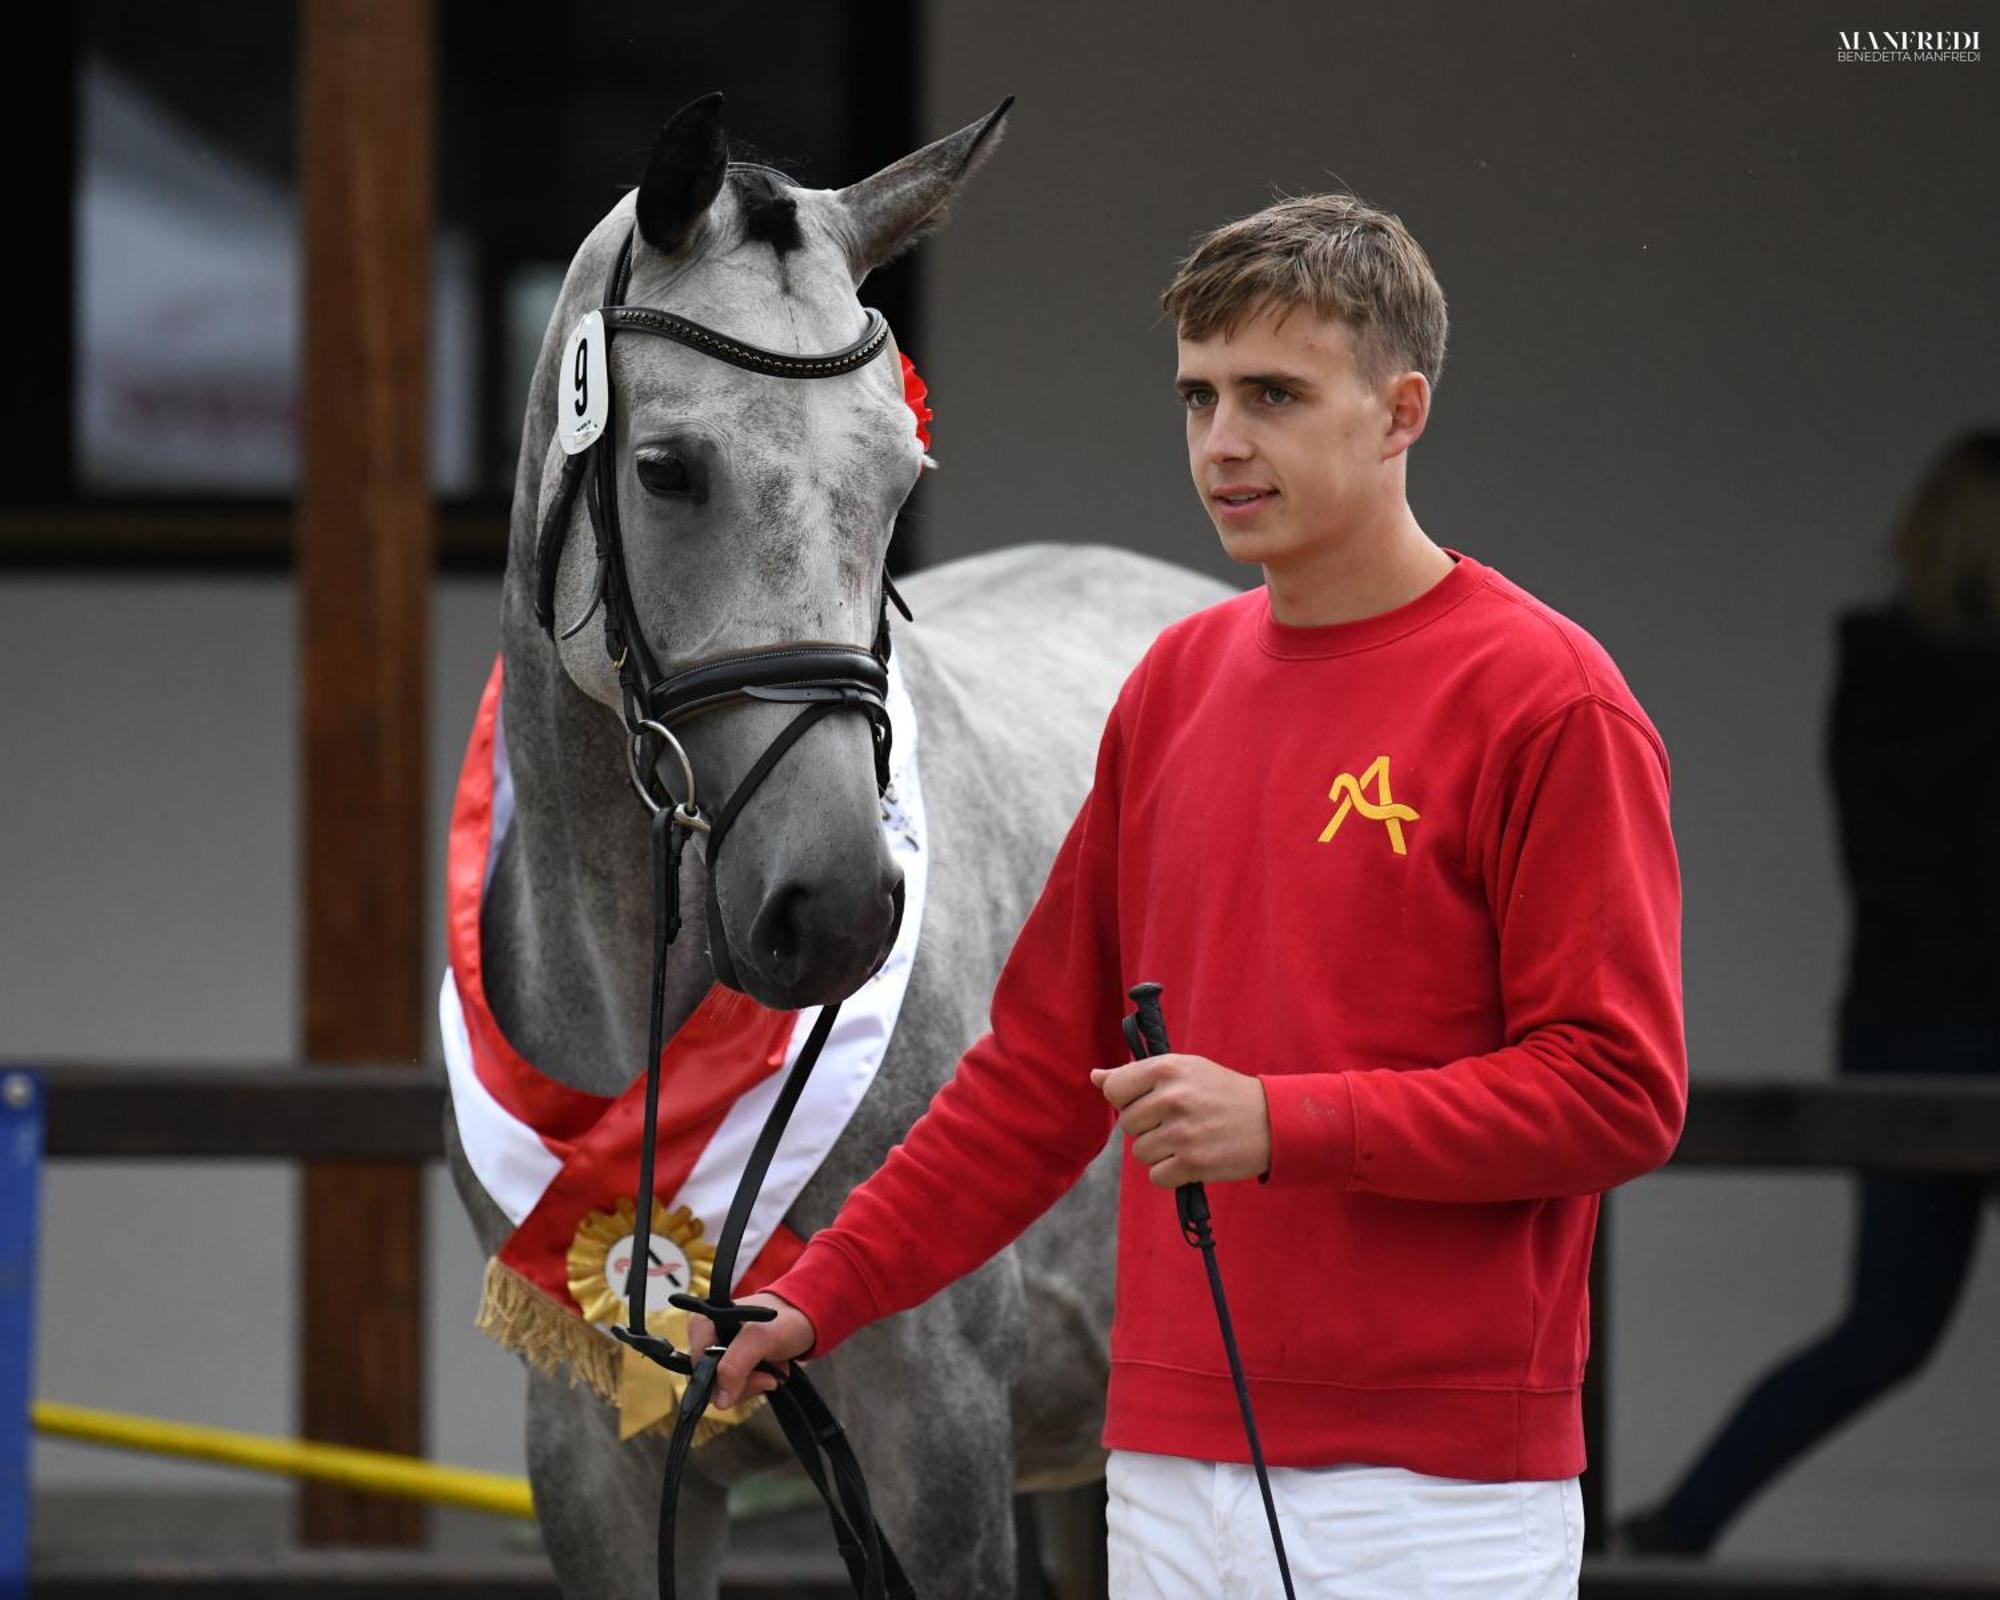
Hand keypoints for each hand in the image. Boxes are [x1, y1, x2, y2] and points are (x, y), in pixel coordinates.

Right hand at [686, 1292, 816, 1411]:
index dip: (719, 1379)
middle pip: (710, 1382)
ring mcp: (721, 1352)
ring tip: (772, 1367)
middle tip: (767, 1374)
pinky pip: (737, 1387)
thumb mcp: (759, 1340)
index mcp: (704, 1323)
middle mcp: (708, 1338)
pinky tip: (771, 1370)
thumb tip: (718, 1401)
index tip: (747, 1376)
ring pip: (724, 1389)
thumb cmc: (785, 1320)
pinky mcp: (735, 1363)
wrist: (809, 1318)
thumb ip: (735, 1366)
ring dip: (753, 1384)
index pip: (696, 1366)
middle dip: (742, 1384)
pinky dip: (756, 1383)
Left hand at [1090, 1053, 1271, 1186]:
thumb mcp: (1184, 1070)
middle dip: (1147, 1127)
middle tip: (1178, 1121)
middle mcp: (1173, 1097)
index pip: (1114, 1090)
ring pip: (1140, 1152)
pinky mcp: (1194, 1163)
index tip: (1149, 1102)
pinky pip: (1157, 1176)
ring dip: (1160, 1152)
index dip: (1127, 1100)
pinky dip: (1172, 1173)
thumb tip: (1095, 1077)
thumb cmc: (1221, 1092)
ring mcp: (1183, 1131)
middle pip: (1127, 1124)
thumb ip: (1136, 1074)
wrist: (1272, 1120)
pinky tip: (1193, 1158)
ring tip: (1189, 1138)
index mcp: (1167, 1068)